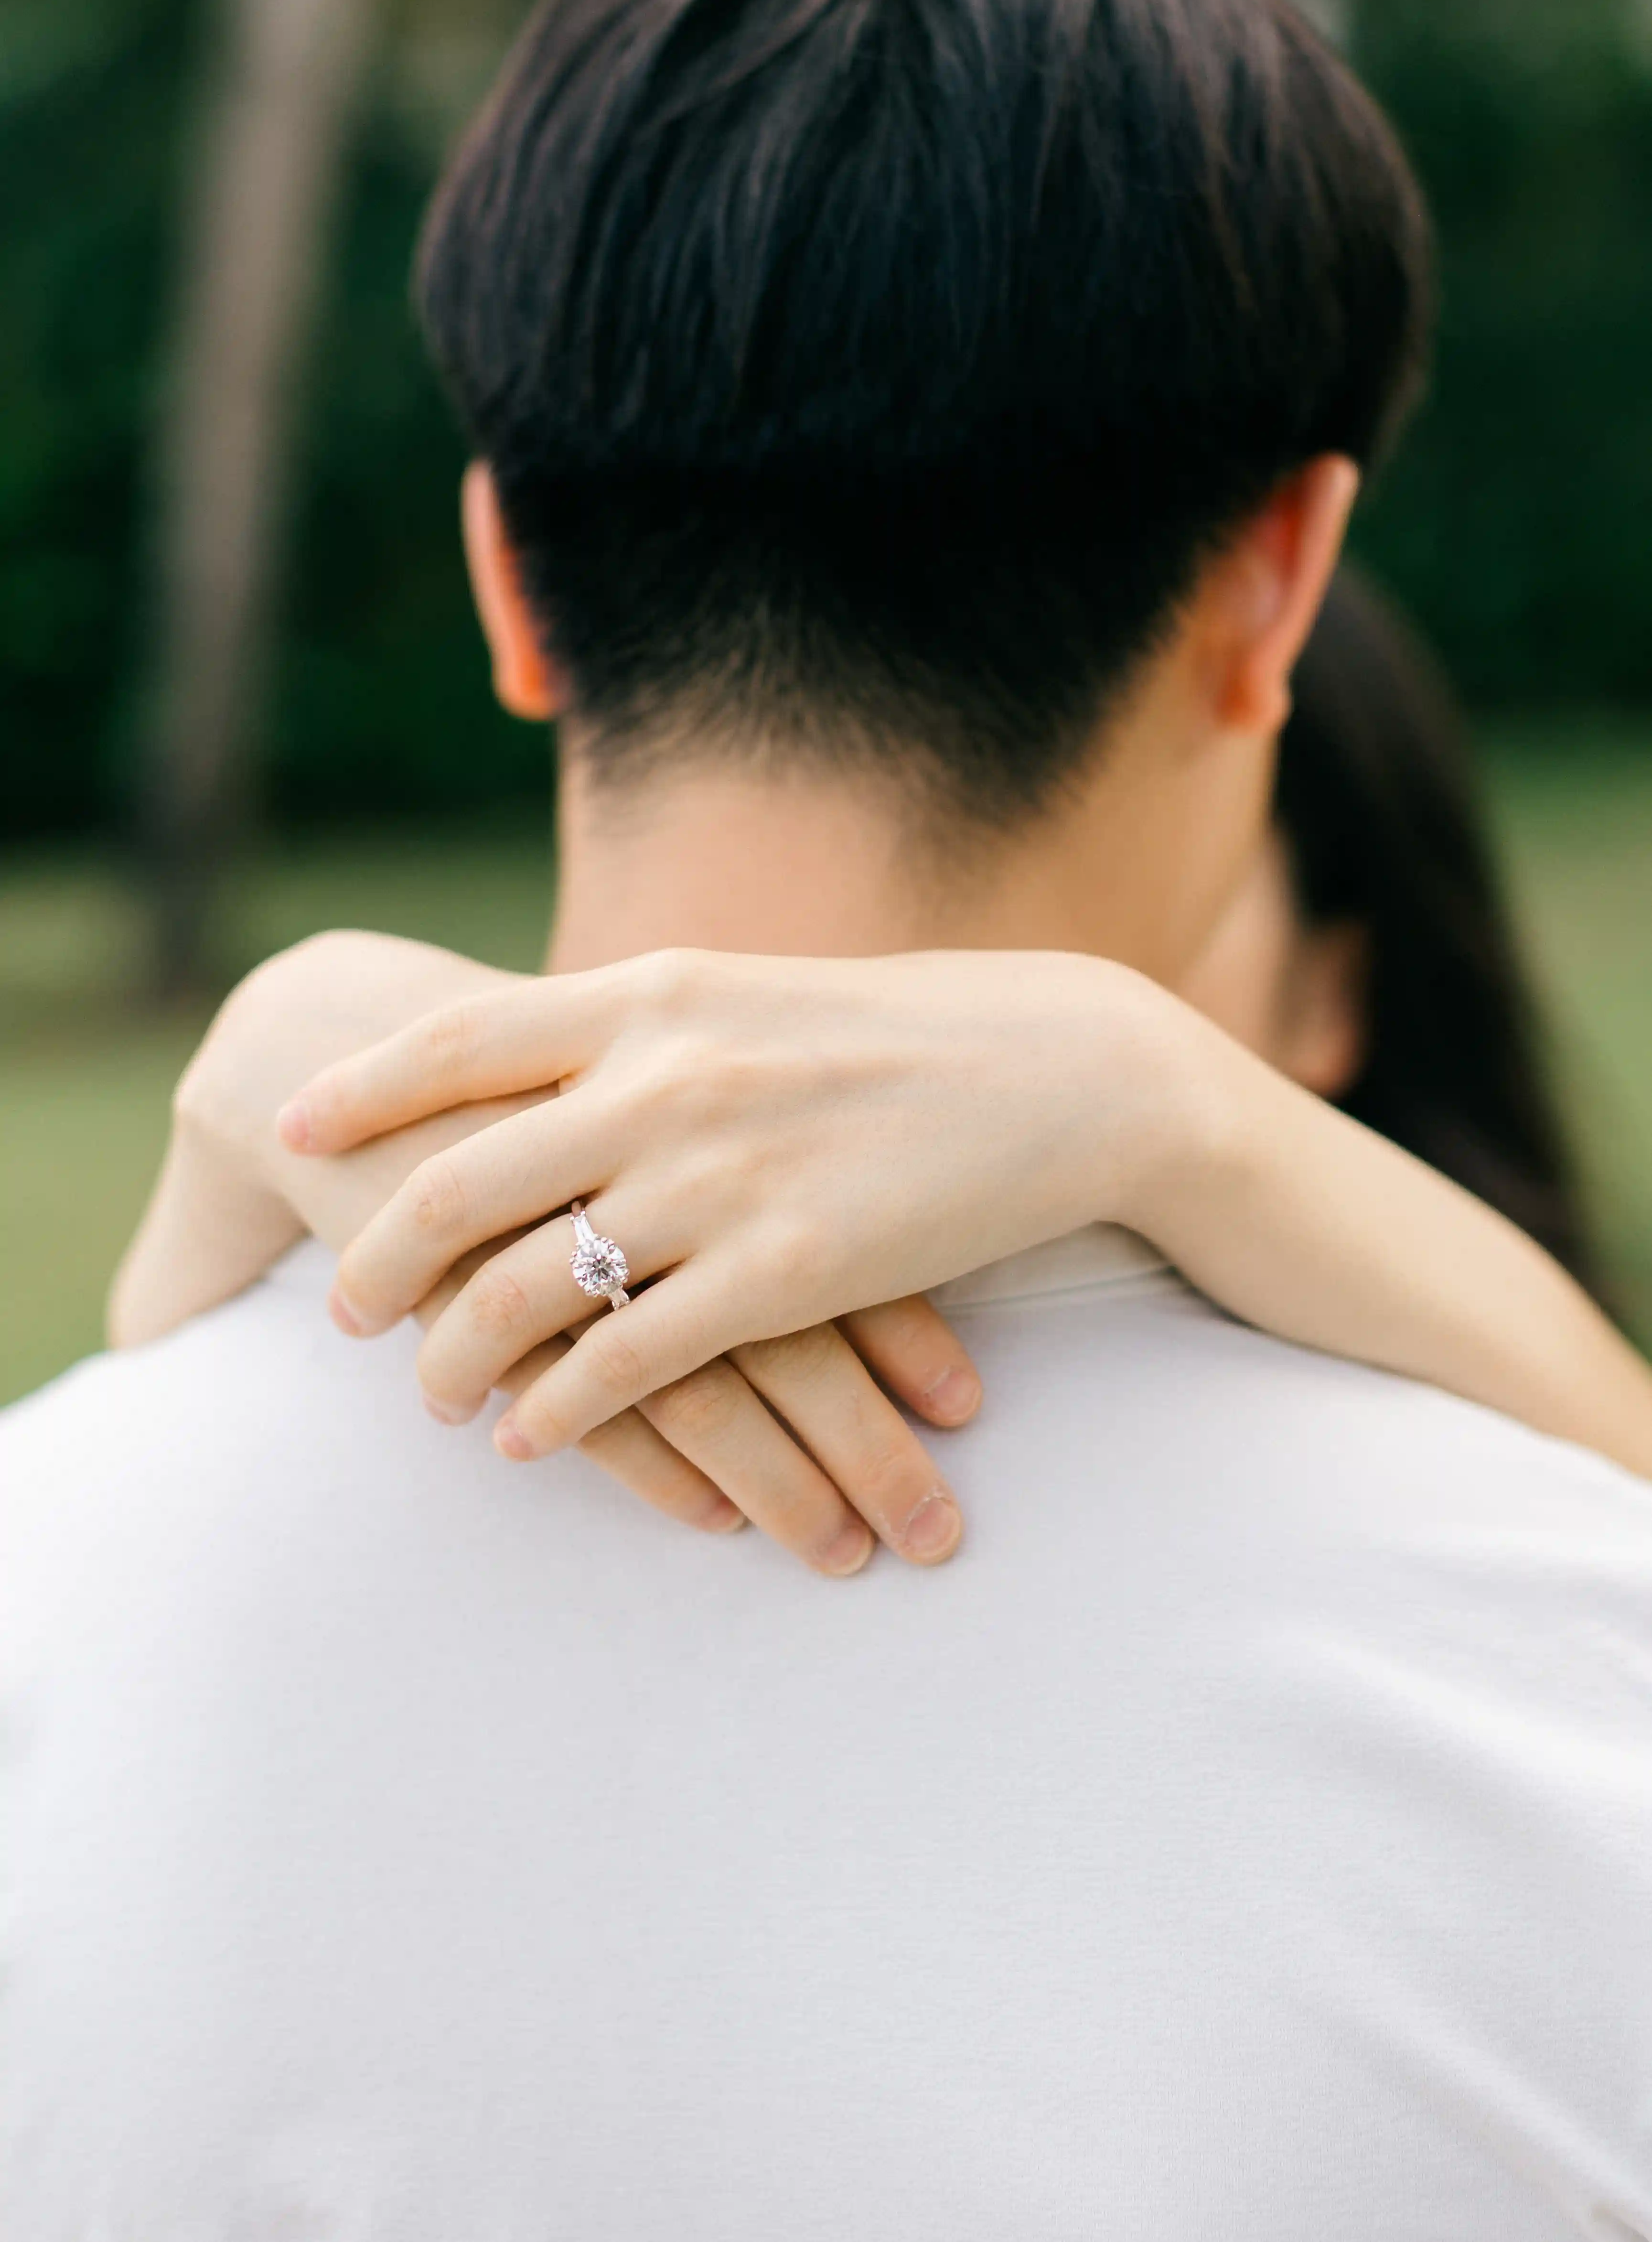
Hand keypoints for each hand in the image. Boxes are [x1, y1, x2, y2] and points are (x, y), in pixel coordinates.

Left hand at [128, 932, 984, 1575]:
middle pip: (459, 1183)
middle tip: (341, 1311)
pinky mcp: (786, 1273)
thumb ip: (639, 1029)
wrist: (1057, 1067)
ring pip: (526, 1289)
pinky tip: (529, 1440)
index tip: (294, 1128)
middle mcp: (664, 1076)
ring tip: (432, 1397)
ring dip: (455, 1358)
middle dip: (378, 1260)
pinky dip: (559, 1410)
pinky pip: (628, 1361)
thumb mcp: (746, 997)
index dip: (360, 1089)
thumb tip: (538, 1066)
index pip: (457, 1039)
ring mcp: (720, 1176)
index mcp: (650, 995)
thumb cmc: (896, 1033)